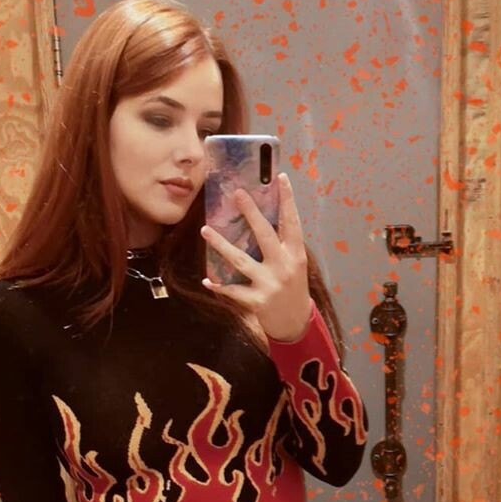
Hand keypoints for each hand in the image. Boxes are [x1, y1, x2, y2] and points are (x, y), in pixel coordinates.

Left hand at [200, 172, 313, 341]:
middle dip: (251, 213)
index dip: (288, 200)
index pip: (292, 222)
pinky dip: (219, 286)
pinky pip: (233, 291)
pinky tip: (207, 280)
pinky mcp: (257, 301)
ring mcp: (269, 284)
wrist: (296, 324)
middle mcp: (284, 266)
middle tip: (237, 193)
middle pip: (265, 235)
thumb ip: (283, 245)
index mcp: (296, 254)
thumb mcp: (294, 264)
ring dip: (220, 245)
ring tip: (204, 230)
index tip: (281, 177)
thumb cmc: (293, 288)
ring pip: (240, 260)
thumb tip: (263, 217)